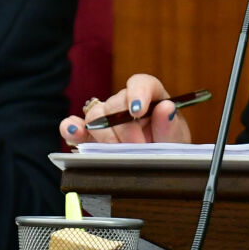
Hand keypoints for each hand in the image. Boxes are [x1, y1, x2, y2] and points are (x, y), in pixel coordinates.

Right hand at [60, 73, 192, 145]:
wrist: (159, 167)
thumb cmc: (168, 148)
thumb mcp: (176, 140)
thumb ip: (171, 126)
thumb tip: (166, 108)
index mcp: (150, 96)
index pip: (141, 83)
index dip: (138, 93)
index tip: (138, 111)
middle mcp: (125, 103)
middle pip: (115, 104)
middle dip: (126, 129)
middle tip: (138, 148)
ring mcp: (106, 117)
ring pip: (95, 115)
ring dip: (106, 136)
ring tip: (119, 152)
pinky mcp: (90, 134)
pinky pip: (75, 126)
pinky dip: (72, 129)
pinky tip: (74, 134)